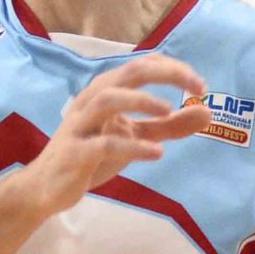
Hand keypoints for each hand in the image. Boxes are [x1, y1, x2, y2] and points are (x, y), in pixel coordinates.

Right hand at [18, 55, 211, 217]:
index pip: (143, 65)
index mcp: (106, 91)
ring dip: (142, 101)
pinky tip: (156, 153)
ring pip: (108, 99)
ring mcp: (81, 125)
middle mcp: (91, 100)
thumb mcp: (135, 136)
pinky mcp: (76, 152)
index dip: (174, 69)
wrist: (46, 188)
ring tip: (169, 112)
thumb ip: (169, 126)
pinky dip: (133, 146)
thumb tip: (208, 112)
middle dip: (165, 74)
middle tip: (196, 87)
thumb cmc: (91, 156)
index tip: (200, 86)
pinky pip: (104, 144)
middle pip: (129, 72)